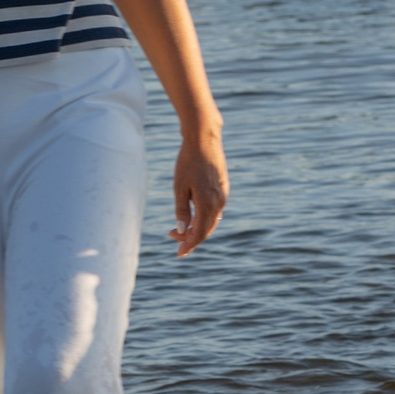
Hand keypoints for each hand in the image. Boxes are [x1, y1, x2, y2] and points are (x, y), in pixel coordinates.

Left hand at [170, 131, 227, 255]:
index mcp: (208, 204)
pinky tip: (193, 215)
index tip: (178, 254)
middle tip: (171, 236)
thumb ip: (182, 210)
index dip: (189, 245)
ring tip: (179, 227)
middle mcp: (219, 202)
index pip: (200, 233)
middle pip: (206, 229)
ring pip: (211, 220)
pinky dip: (203, 217)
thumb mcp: (179, 187)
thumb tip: (182, 230)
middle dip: (190, 237)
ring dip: (196, 227)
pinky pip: (214, 210)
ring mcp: (223, 195)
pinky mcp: (222, 188)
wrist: (204, 139)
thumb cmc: (188, 162)